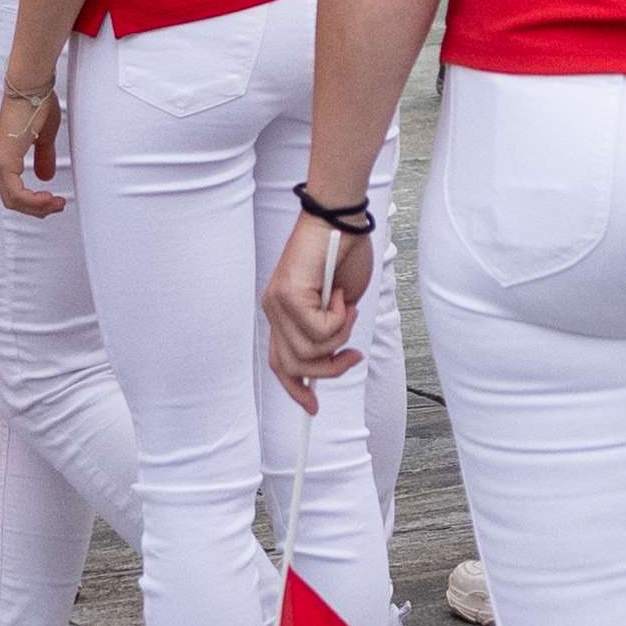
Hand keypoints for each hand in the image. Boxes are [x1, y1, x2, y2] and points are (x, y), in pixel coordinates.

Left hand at [0, 65, 69, 220]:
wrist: (30, 87)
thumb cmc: (36, 103)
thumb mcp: (43, 136)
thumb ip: (43, 157)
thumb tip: (46, 176)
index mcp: (4, 155)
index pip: (14, 190)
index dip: (34, 201)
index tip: (54, 200)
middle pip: (12, 200)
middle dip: (37, 209)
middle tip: (58, 206)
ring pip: (13, 200)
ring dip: (37, 207)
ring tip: (56, 204)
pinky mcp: (4, 160)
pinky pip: (15, 192)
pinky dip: (33, 200)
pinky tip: (48, 198)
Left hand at [260, 207, 373, 403]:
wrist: (341, 219)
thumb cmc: (344, 253)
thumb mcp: (340, 305)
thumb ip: (332, 332)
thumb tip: (334, 357)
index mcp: (282, 314)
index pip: (280, 362)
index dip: (296, 388)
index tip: (313, 406)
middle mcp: (273, 310)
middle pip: (296, 365)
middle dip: (331, 367)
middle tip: (353, 353)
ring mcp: (277, 303)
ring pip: (310, 350)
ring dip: (340, 335)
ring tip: (345, 306)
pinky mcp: (287, 295)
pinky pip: (319, 330)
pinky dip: (339, 317)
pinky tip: (339, 293)